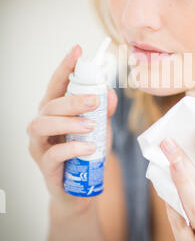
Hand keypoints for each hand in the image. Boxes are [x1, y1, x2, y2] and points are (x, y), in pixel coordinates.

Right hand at [26, 44, 117, 213]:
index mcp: (55, 111)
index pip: (57, 84)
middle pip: (50, 104)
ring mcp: (39, 144)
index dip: (65, 66)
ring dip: (68, 122)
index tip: (77, 49)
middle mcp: (43, 124)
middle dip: (72, 99)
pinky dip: (72, 148)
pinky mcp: (44, 165)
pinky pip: (53, 153)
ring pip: (42, 124)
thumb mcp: (101, 130)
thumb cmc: (87, 154)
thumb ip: (104, 112)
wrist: (81, 190)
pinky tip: (89, 148)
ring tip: (90, 126)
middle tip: (94, 101)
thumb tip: (109, 93)